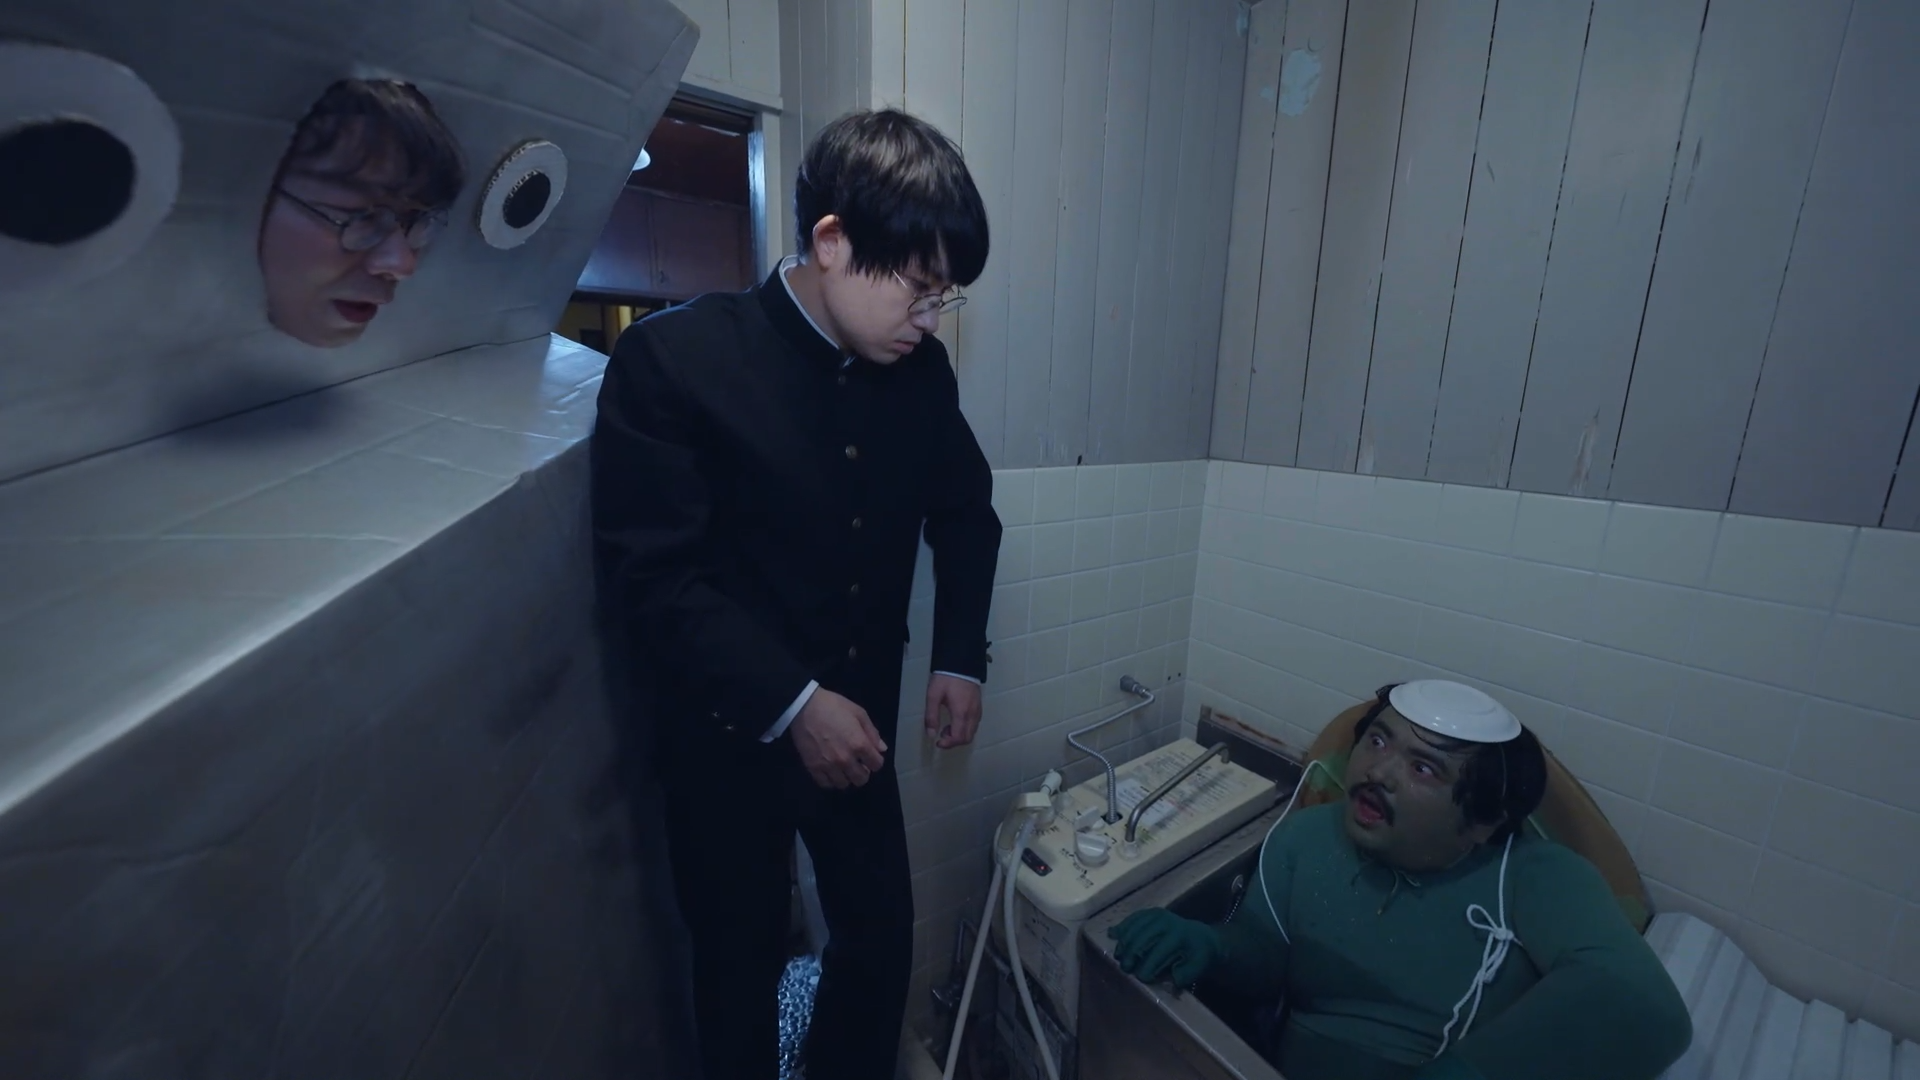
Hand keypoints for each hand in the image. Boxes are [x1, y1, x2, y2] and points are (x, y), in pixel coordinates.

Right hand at [791, 689, 887, 789]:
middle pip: (861, 779)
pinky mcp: (813, 768)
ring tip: (843, 768)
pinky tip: (830, 771)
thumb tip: (882, 749)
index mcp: (859, 744)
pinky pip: (825, 783)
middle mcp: (846, 759)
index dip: (876, 761)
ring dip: (846, 777)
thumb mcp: (858, 713)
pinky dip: (830, 780)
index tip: (870, 756)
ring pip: (844, 784)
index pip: (877, 765)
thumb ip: (872, 732)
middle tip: (858, 764)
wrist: (803, 707)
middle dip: (863, 772)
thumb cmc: (833, 706)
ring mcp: (829, 766)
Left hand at [925, 673, 982, 749]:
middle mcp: (972, 714)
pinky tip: (956, 720)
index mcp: (961, 713)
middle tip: (942, 735)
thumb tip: (931, 735)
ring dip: (960, 735)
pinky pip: (975, 724)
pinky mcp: (979, 706)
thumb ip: (931, 716)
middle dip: (954, 741)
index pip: (958, 738)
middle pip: (967, 738)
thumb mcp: (933, 696)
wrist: (961, 662)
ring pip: (972, 732)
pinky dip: (965, 729)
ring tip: (947, 727)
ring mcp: (978, 710)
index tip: (937, 742)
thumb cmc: (946, 679)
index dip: (948, 744)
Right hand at [1107, 909, 1222, 987]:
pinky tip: (1113, 934)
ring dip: (1124, 942)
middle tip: (1125, 969)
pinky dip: (1123, 926)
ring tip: (1118, 956)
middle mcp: (1166, 922)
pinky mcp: (1151, 912)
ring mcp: (1158, 914)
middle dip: (1131, 955)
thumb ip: (1182, 976)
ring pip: (1134, 927)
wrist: (1203, 937)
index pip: (1158, 951)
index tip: (1141, 978)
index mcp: (1179, 935)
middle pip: (1142, 938)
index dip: (1148, 966)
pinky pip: (1133, 918)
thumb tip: (1168, 984)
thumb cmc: (1198, 956)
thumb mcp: (1197, 968)